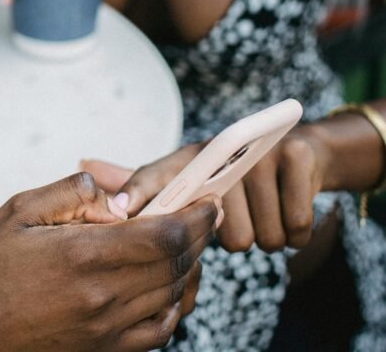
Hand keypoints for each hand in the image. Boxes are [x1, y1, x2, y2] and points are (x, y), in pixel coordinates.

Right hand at [0, 173, 218, 350]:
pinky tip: (164, 288)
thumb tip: (105, 186)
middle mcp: (103, 296)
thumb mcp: (18, 212)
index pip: (165, 235)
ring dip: (187, 268)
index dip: (194, 216)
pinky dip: (171, 306)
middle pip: (176, 264)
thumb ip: (67, 191)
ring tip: (184, 245)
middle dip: (197, 236)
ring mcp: (106, 330)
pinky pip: (157, 331)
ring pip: (171, 296)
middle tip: (202, 216)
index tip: (206, 201)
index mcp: (83, 255)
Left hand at [82, 128, 331, 252]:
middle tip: (238, 214)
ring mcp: (261, 152)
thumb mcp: (187, 175)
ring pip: (260, 236)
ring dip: (265, 235)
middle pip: (221, 231)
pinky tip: (287, 211)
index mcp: (187, 158)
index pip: (157, 175)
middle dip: (232, 237)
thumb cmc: (231, 176)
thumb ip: (142, 180)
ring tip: (262, 210)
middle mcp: (220, 147)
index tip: (121, 214)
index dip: (138, 194)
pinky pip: (294, 228)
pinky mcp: (299, 157)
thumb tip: (83, 164)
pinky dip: (295, 232)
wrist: (302, 153)